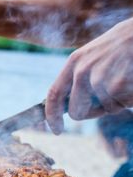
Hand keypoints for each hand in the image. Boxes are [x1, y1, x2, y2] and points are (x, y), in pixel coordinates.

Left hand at [46, 18, 132, 134]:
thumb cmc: (122, 46)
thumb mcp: (94, 56)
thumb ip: (80, 79)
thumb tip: (71, 109)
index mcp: (74, 62)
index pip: (54, 94)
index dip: (52, 115)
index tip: (56, 130)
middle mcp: (82, 70)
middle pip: (76, 111)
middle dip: (91, 112)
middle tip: (108, 100)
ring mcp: (99, 78)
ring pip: (105, 109)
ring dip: (117, 102)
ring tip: (126, 78)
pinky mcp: (117, 85)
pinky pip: (121, 106)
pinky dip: (129, 100)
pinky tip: (132, 80)